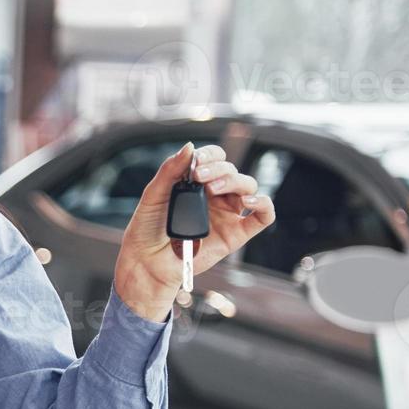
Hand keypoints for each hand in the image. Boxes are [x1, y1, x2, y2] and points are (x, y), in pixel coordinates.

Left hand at [118, 140, 276, 303]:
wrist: (146, 262)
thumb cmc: (147, 229)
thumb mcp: (153, 195)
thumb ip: (170, 170)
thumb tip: (190, 146)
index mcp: (196, 184)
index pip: (215, 159)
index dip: (210, 156)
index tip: (196, 162)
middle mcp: (215, 197)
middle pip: (231, 171)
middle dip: (218, 169)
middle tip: (199, 177)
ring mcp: (226, 214)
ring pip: (247, 187)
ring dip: (234, 181)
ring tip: (213, 189)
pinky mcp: (236, 235)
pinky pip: (262, 217)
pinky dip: (263, 204)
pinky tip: (247, 202)